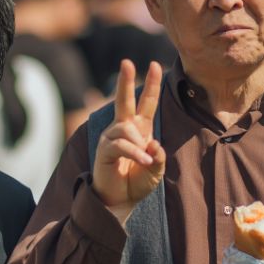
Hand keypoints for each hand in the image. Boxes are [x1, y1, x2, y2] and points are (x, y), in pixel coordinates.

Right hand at [92, 60, 164, 224]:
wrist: (120, 201)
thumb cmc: (137, 183)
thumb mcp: (156, 170)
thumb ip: (158, 156)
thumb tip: (152, 144)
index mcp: (139, 129)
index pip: (145, 103)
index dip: (151, 84)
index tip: (155, 65)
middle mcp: (124, 128)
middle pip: (124, 100)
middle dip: (125, 81)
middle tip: (127, 62)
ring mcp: (111, 138)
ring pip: (126, 128)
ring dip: (139, 144)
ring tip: (145, 161)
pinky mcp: (104, 150)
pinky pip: (120, 144)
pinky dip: (135, 153)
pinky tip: (143, 162)